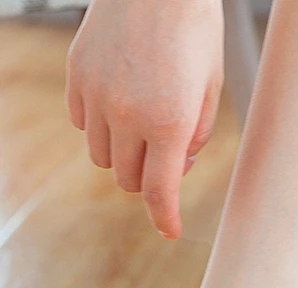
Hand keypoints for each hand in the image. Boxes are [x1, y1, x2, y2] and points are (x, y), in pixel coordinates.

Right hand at [66, 0, 223, 238]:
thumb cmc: (195, 34)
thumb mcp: (210, 91)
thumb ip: (195, 138)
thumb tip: (175, 169)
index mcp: (169, 123)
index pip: (160, 192)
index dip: (164, 218)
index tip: (169, 231)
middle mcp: (127, 115)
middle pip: (129, 180)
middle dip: (149, 179)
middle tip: (167, 155)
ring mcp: (96, 95)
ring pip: (103, 158)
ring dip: (125, 155)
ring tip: (145, 125)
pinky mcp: (76, 76)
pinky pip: (83, 124)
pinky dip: (102, 127)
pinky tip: (120, 103)